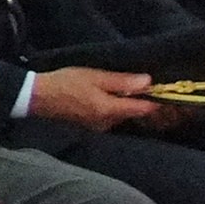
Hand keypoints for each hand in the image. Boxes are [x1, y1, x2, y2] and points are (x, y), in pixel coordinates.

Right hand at [28, 64, 159, 130]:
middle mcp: (108, 123)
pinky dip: (117, 107)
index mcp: (110, 110)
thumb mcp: (95, 76)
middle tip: (149, 85)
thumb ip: (122, 81)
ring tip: (132, 88)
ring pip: (123, 115)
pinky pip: (112, 116)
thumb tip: (148, 82)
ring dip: (130, 104)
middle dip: (144, 102)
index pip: (144, 109)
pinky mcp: (92, 125)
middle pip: (135, 113)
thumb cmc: (66, 83)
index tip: (166, 90)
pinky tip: (114, 96)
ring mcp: (100, 126)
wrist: (37, 97)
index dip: (157, 101)